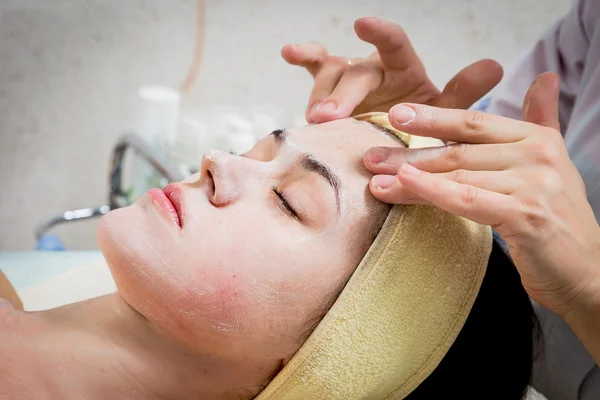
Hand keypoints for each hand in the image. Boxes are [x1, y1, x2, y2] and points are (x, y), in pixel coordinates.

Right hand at [281, 17, 502, 122]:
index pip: (395, 45)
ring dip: (320, 97)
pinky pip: (315, 69)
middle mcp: (374, 69)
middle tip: (329, 119)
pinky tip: (288, 51)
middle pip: (356, 72)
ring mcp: (348, 77)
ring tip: (315, 122)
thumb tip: (494, 65)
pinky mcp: (328, 89)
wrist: (395, 148)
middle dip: (342, 95)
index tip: (363, 24)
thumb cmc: (420, 131)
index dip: (380, 34)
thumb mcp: (443, 117)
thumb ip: (461, 94)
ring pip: (330, 75)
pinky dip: (303, 58)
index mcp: (404, 71)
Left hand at [363, 72, 599, 317]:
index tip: (395, 115)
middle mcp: (536, 155)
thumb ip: (541, 119)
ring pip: (456, 176)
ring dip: (409, 177)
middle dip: (409, 153)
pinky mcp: (525, 214)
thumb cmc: (555, 218)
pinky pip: (467, 200)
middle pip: (458, 151)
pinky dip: (432, 191)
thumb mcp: (550, 162)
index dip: (433, 117)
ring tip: (374, 179)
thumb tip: (546, 76)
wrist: (586, 270)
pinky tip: (402, 186)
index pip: (474, 123)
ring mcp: (532, 184)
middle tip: (370, 156)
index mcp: (536, 138)